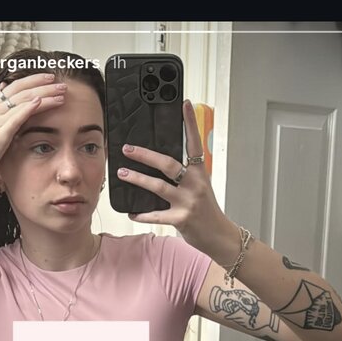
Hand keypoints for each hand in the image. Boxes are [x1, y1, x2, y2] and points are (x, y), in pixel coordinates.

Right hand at [0, 74, 67, 183]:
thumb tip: (1, 88)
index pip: (15, 86)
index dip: (33, 80)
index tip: (49, 78)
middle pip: (22, 90)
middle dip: (43, 85)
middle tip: (62, 84)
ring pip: (23, 101)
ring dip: (44, 95)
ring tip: (60, 93)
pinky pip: (15, 118)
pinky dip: (27, 108)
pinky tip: (40, 102)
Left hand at [117, 99, 225, 250]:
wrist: (219, 235)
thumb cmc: (207, 211)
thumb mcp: (201, 187)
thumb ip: (185, 175)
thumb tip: (161, 164)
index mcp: (200, 173)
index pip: (195, 143)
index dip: (190, 123)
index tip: (185, 104)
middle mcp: (194, 185)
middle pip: (168, 164)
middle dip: (145, 155)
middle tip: (128, 149)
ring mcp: (187, 202)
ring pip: (158, 186)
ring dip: (138, 179)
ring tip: (122, 173)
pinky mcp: (181, 219)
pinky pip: (156, 215)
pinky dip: (142, 214)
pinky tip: (131, 212)